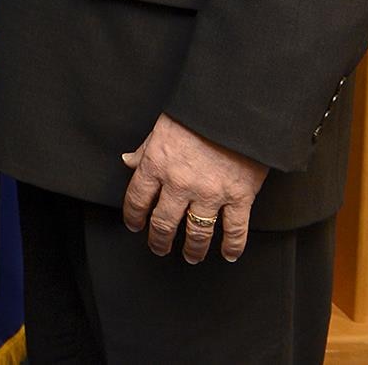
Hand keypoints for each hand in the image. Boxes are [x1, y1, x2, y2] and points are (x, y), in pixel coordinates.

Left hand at [121, 113, 267, 263]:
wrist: (235, 110)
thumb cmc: (196, 115)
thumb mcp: (161, 128)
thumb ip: (145, 150)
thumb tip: (128, 161)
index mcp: (157, 165)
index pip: (137, 199)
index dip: (133, 216)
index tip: (134, 225)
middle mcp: (180, 184)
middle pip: (164, 222)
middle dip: (159, 240)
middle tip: (158, 248)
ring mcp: (210, 194)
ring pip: (197, 232)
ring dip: (193, 248)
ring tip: (190, 256)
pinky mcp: (239, 198)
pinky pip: (235, 230)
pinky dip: (232, 246)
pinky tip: (228, 254)